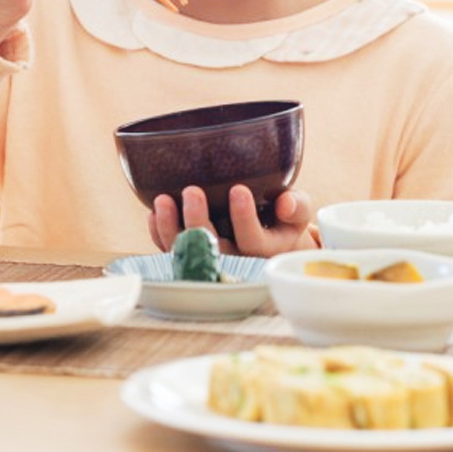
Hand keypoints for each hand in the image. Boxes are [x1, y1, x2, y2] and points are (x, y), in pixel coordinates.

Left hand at [148, 187, 318, 257]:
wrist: (270, 240)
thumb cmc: (283, 221)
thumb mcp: (298, 212)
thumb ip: (298, 206)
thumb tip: (285, 203)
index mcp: (265, 251)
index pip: (253, 242)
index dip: (244, 219)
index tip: (238, 190)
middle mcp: (237, 261)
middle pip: (215, 251)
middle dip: (199, 221)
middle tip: (193, 191)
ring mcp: (212, 260)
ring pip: (188, 254)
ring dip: (172, 229)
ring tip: (163, 200)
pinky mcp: (193, 256)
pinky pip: (173, 253)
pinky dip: (160, 235)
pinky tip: (154, 214)